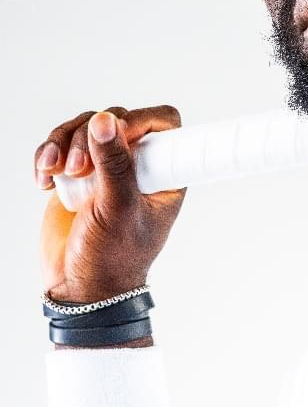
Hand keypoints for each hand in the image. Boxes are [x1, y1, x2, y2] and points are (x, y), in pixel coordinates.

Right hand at [36, 105, 185, 303]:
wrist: (81, 287)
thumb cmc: (113, 258)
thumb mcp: (118, 210)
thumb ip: (115, 165)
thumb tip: (106, 120)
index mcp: (164, 175)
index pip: (164, 125)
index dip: (141, 119)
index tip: (117, 134)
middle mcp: (137, 167)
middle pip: (116, 119)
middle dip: (91, 137)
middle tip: (78, 170)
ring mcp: (105, 169)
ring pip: (85, 128)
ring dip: (63, 143)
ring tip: (55, 173)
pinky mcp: (76, 175)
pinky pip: (61, 145)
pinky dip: (47, 156)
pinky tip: (44, 181)